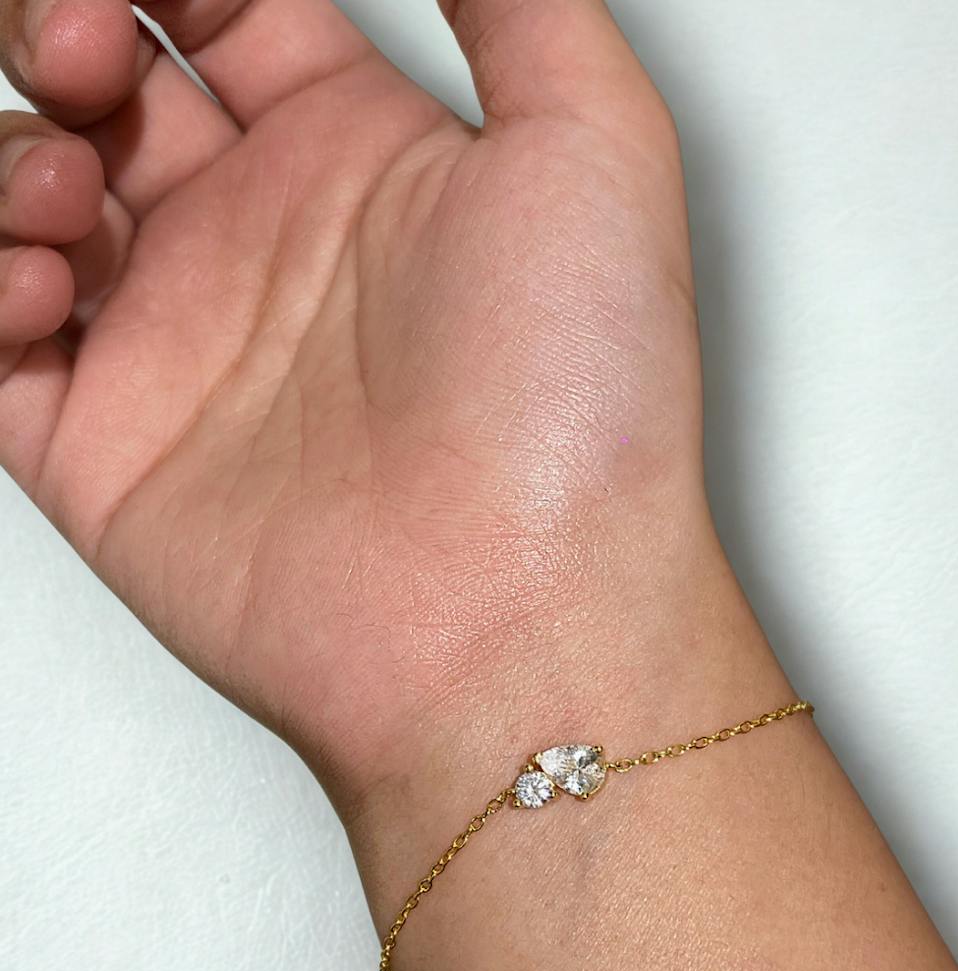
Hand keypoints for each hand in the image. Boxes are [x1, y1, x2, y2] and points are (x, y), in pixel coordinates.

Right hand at [0, 0, 704, 802]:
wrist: (521, 616)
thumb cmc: (579, 412)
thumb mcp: (594, 147)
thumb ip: (516, 5)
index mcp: (357, 158)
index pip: (222, 3)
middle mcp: (258, 247)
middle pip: (104, 80)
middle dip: (65, 26)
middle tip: (94, 53)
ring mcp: (173, 347)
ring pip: (26, 193)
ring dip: (19, 152)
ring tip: (84, 191)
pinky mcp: (102, 452)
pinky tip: (44, 280)